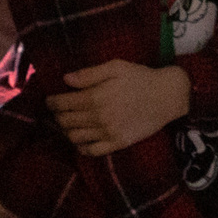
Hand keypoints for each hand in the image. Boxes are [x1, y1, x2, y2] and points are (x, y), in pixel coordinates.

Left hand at [52, 59, 189, 155]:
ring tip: (67, 124)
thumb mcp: (116, 67)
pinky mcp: (117, 143)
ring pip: (74, 137)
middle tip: (58, 111)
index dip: (52, 102)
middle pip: (65, 121)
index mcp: (96, 97)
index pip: (63, 103)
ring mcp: (108, 133)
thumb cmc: (141, 78)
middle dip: (57, 115)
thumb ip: (89, 73)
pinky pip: (91, 151)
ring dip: (66, 131)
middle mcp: (99, 117)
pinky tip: (81, 139)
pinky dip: (80, 147)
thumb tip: (65, 79)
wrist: (168, 96)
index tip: (49, 100)